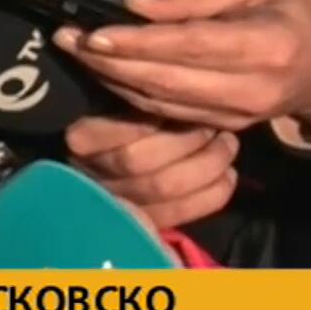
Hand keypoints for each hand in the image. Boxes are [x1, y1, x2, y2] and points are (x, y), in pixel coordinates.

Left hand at [53, 0, 310, 132]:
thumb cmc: (295, 11)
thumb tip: (136, 4)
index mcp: (265, 46)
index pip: (189, 46)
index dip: (138, 43)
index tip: (94, 32)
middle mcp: (249, 89)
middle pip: (166, 80)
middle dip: (110, 62)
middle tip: (67, 39)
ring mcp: (236, 116)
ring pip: (160, 101)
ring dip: (112, 79)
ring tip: (76, 51)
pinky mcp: (223, 128)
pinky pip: (167, 113)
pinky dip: (130, 94)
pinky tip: (105, 72)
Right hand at [66, 114, 240, 229]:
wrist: (119, 178)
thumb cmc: (125, 126)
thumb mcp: (120, 105)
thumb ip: (138, 99)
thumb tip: (172, 85)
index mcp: (81, 141)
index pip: (111, 129)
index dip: (148, 119)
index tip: (175, 100)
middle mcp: (93, 175)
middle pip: (138, 160)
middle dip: (186, 140)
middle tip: (214, 124)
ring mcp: (120, 203)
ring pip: (164, 186)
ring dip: (206, 163)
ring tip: (227, 144)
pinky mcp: (147, 223)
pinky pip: (182, 212)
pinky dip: (212, 194)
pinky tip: (228, 176)